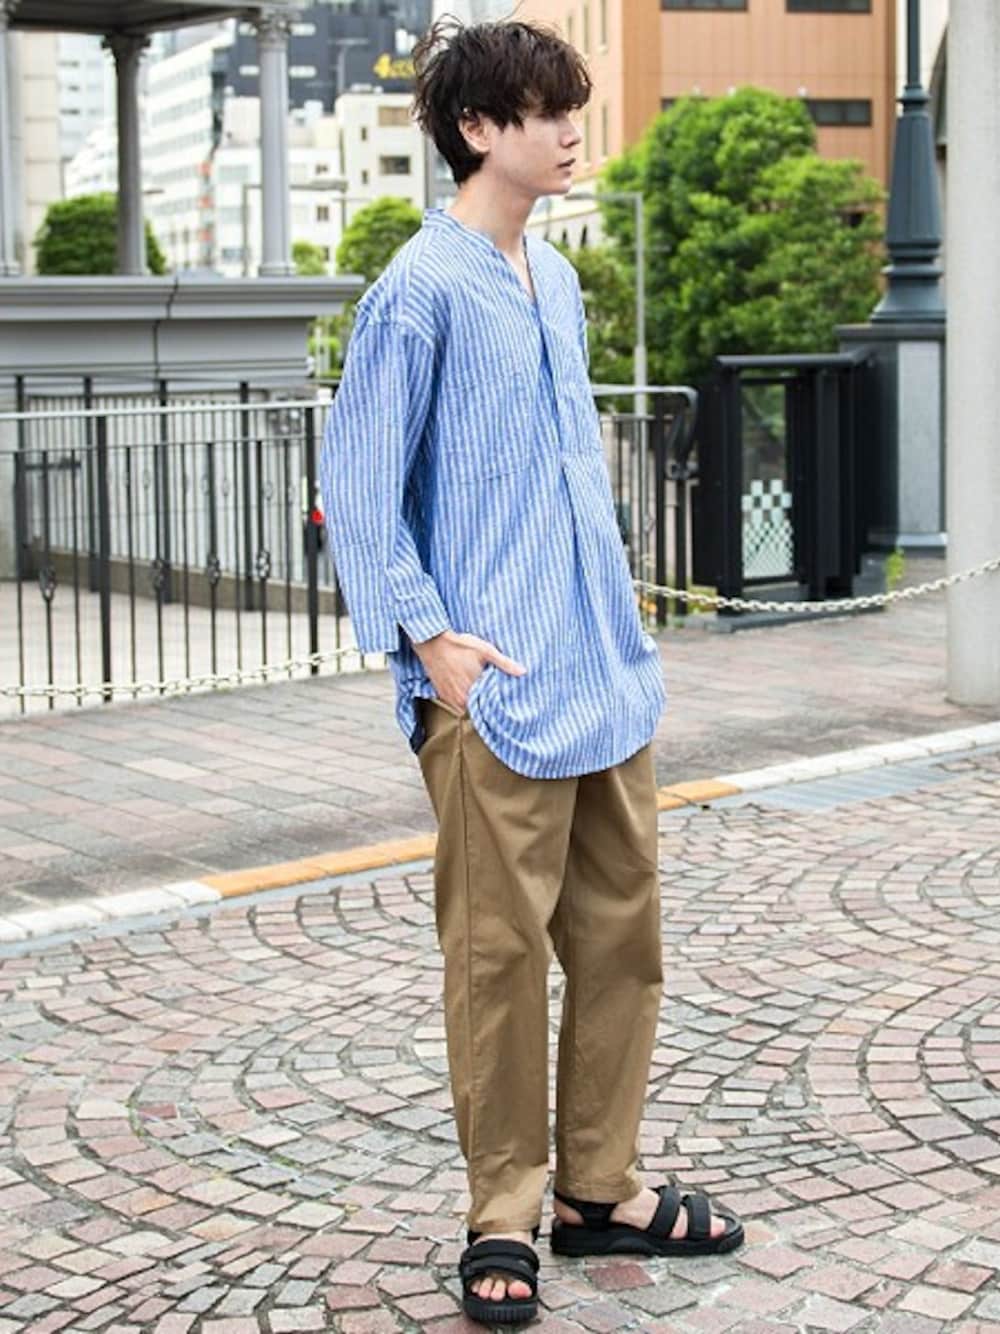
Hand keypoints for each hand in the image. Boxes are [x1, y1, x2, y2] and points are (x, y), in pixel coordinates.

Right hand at [412, 629, 526, 713]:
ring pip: (467, 708)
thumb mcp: (485, 651)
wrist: (432, 642)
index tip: (505, 704)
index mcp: (473, 691)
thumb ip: (504, 663)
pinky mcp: (442, 695)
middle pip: (478, 710)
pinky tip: (468, 689)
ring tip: (481, 693)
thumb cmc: (459, 645)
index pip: (489, 709)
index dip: (497, 706)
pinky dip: (463, 700)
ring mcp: (449, 699)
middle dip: (487, 705)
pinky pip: (456, 705)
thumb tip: (523, 672)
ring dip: (474, 703)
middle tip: (496, 698)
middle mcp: (460, 700)